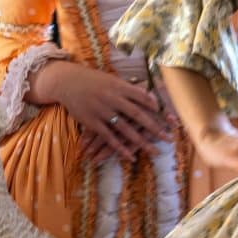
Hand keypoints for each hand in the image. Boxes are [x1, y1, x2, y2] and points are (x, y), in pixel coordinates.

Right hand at [34, 62, 167, 160]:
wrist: (67, 81)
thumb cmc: (93, 80)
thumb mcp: (112, 80)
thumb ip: (129, 89)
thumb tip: (149, 95)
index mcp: (120, 86)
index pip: (143, 97)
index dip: (157, 108)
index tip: (170, 117)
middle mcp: (113, 98)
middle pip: (138, 115)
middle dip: (155, 127)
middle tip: (168, 138)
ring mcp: (102, 110)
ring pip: (125, 129)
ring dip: (141, 142)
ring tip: (154, 152)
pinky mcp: (92, 122)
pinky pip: (109, 138)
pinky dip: (120, 148)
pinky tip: (131, 157)